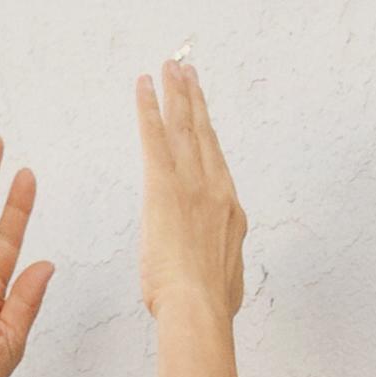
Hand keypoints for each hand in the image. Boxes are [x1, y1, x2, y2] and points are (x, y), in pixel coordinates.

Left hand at [134, 59, 247, 323]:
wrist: (200, 309)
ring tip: (171, 67)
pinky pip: (155, 137)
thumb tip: (217, 271)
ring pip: (184, 128)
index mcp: (231, 214)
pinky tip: (144, 85)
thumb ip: (220, 265)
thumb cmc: (210, 307)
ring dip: (177, 94)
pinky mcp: (165, 186)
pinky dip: (149, 108)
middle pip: (204, 135)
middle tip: (188, 72)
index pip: (215, 163)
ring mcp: (193, 185)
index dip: (209, 133)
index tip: (203, 113)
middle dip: (195, 101)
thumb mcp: (225, 283)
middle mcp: (217, 191)